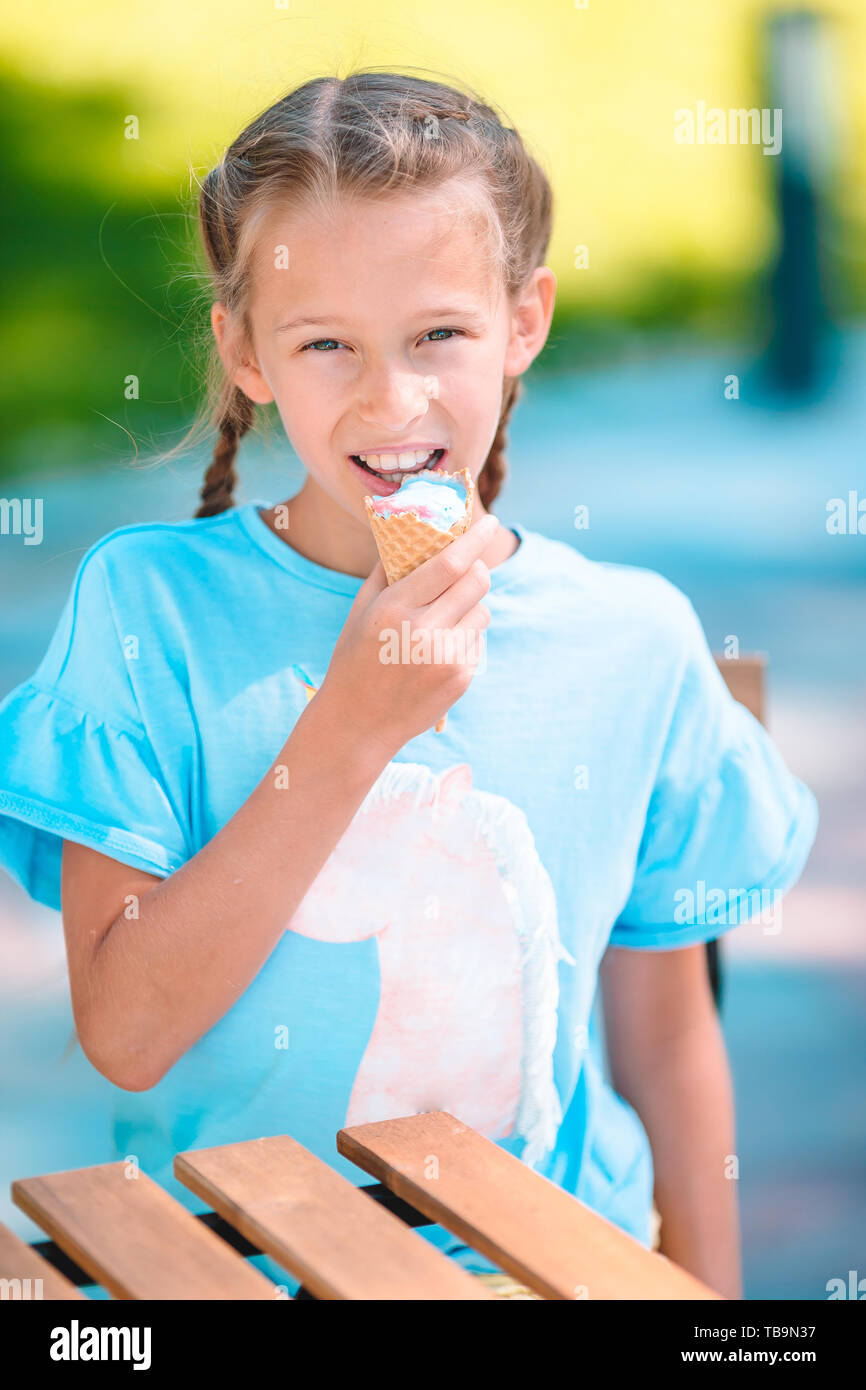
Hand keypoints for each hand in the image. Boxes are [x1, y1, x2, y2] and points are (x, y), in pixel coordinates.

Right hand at [316, 514, 496, 759]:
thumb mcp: (362, 609)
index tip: (490, 522)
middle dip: (478, 570)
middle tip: (468, 569)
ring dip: (470, 606)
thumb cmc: (356, 658)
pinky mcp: (461, 678)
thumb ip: (389, 569)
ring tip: (441, 621)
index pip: (450, 564)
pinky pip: (477, 641)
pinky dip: (464, 637)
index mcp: (394, 608)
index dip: (475, 539)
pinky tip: (437, 653)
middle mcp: (424, 633)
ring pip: (482, 612)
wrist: (359, 722)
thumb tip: (419, 532)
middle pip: (477, 583)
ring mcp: (446, 659)